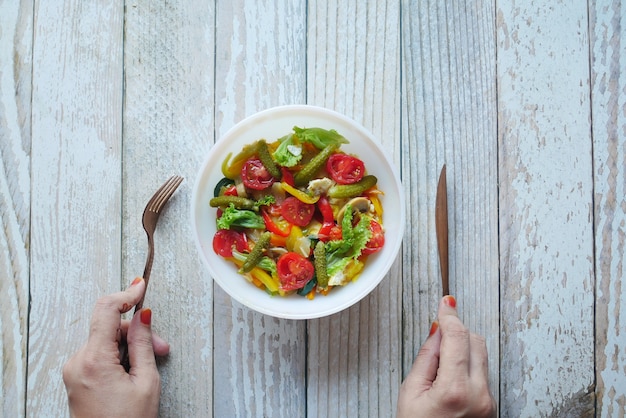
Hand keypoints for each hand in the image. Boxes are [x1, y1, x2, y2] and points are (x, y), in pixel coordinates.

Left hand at [63, 278, 169, 417]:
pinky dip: (119, 355)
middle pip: (109, 327)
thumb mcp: (146, 381)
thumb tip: (143, 316)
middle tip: (161, 346)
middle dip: (137, 331)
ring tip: (150, 363)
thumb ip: (143, 343)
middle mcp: (77, 361)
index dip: (126, 294)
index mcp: (93, 360)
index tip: (140, 286)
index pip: (106, 310)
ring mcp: (74, 370)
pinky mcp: (76, 377)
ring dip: (130, 345)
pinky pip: (99, 353)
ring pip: (106, 340)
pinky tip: (134, 369)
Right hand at [397, 295, 495, 416]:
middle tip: (436, 341)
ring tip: (440, 368)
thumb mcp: (410, 392)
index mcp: (455, 390)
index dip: (450, 316)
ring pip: (481, 355)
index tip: (446, 303)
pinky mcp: (491, 405)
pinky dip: (466, 366)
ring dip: (462, 349)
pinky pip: (481, 372)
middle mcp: (479, 395)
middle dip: (456, 333)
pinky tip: (449, 379)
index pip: (457, 338)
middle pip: (475, 341)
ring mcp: (488, 401)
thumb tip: (437, 331)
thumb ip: (426, 357)